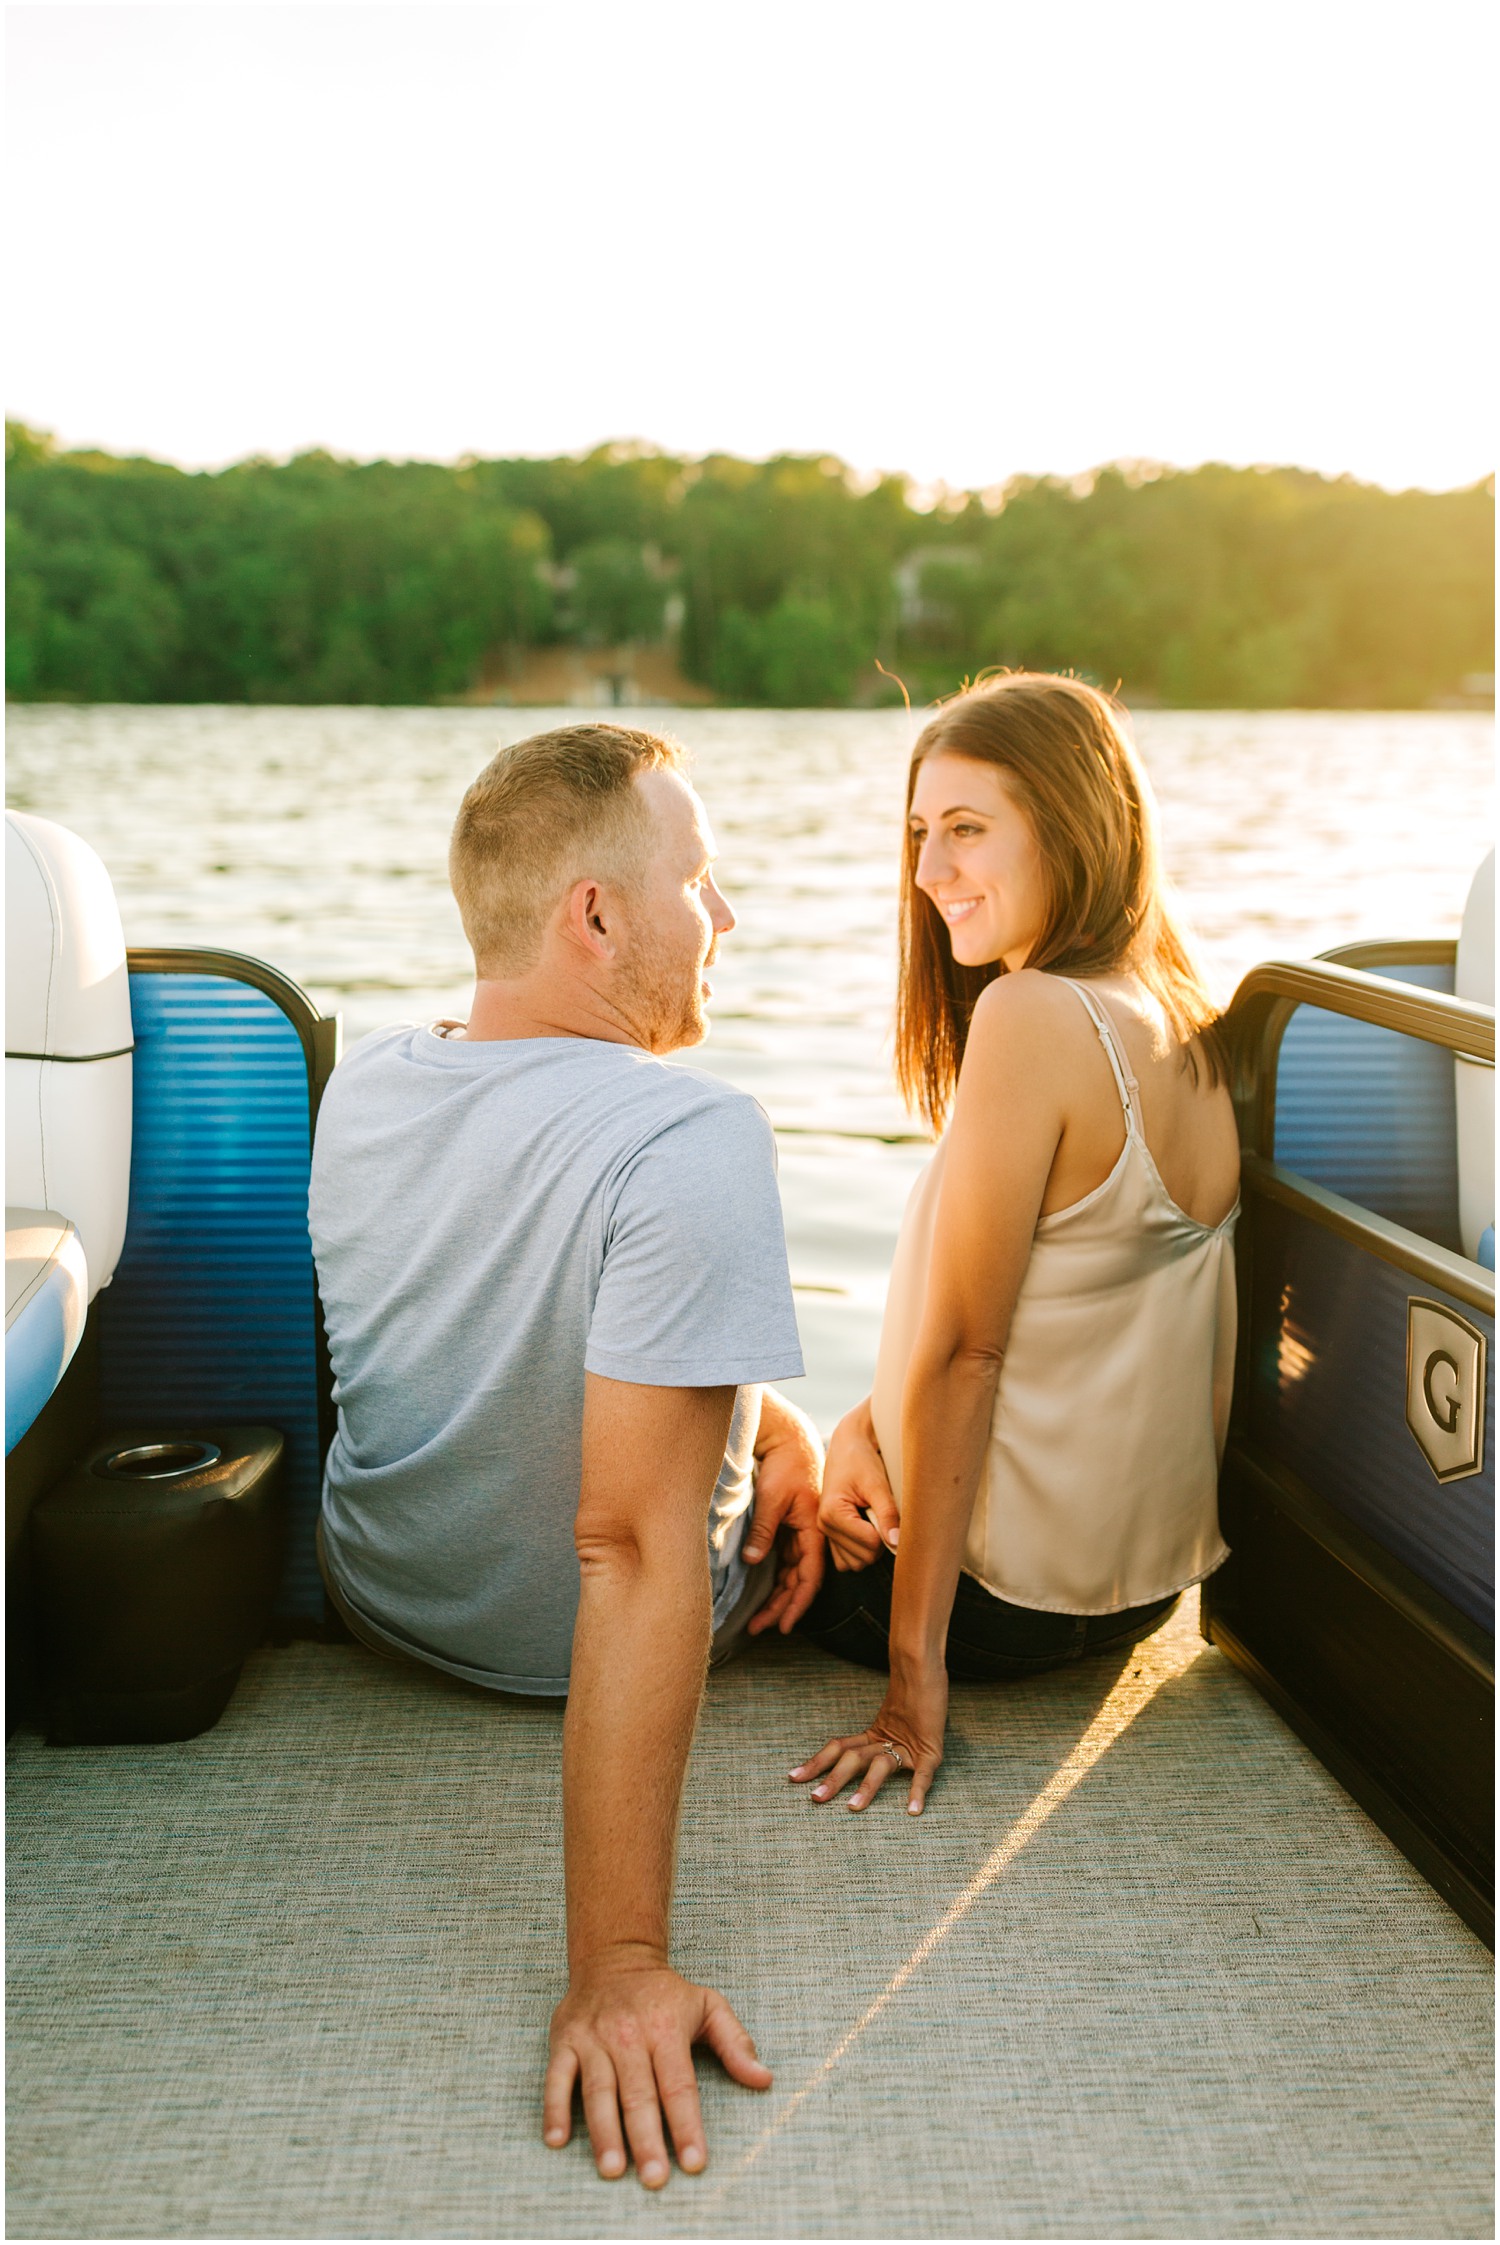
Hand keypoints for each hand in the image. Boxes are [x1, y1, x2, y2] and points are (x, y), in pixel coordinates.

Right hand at [543, 1950, 771, 2185]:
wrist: (614, 1956)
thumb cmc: (665, 1992)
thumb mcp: (708, 2006)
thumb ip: (736, 2043)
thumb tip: (764, 2078)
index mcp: (665, 2027)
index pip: (679, 2084)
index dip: (687, 2125)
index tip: (694, 2162)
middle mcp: (628, 2034)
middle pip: (638, 2094)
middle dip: (647, 2139)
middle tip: (654, 2179)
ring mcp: (593, 2038)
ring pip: (598, 2091)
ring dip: (604, 2132)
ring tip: (613, 2169)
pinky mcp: (565, 2041)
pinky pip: (556, 2078)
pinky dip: (554, 2109)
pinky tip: (557, 2140)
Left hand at [743, 1387, 825, 1634]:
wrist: (791, 1441)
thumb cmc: (786, 1466)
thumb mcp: (773, 1498)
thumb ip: (764, 1530)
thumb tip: (753, 1560)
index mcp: (814, 1531)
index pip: (809, 1578)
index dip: (797, 1604)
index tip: (783, 1626)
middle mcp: (810, 1538)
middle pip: (799, 1583)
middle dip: (780, 1608)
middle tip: (758, 1629)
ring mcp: (800, 1535)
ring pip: (790, 1576)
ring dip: (776, 1598)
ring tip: (757, 1620)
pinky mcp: (789, 1530)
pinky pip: (784, 1564)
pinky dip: (774, 1581)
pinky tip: (762, 1596)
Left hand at [789, 1660, 946, 1814]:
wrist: (927, 1666)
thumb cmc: (915, 1693)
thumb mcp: (894, 1719)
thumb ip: (882, 1734)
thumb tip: (856, 1754)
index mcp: (874, 1735)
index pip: (838, 1749)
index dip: (816, 1763)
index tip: (793, 1777)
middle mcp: (886, 1741)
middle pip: (853, 1759)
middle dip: (834, 1779)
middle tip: (814, 1798)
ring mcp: (907, 1746)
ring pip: (880, 1767)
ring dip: (866, 1788)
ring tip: (852, 1808)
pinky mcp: (930, 1751)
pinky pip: (923, 1774)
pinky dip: (917, 1791)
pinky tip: (912, 1810)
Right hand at [817, 1398, 899, 1571]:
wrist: (848, 1447)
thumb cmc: (861, 1461)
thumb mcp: (878, 1485)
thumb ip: (888, 1514)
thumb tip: (897, 1543)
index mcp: (832, 1513)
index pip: (870, 1544)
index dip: (887, 1531)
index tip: (886, 1509)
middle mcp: (824, 1526)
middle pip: (863, 1559)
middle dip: (878, 1541)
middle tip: (879, 1513)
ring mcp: (826, 1532)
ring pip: (855, 1564)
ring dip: (869, 1548)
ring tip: (871, 1520)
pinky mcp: (830, 1535)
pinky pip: (847, 1560)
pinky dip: (859, 1551)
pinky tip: (865, 1528)